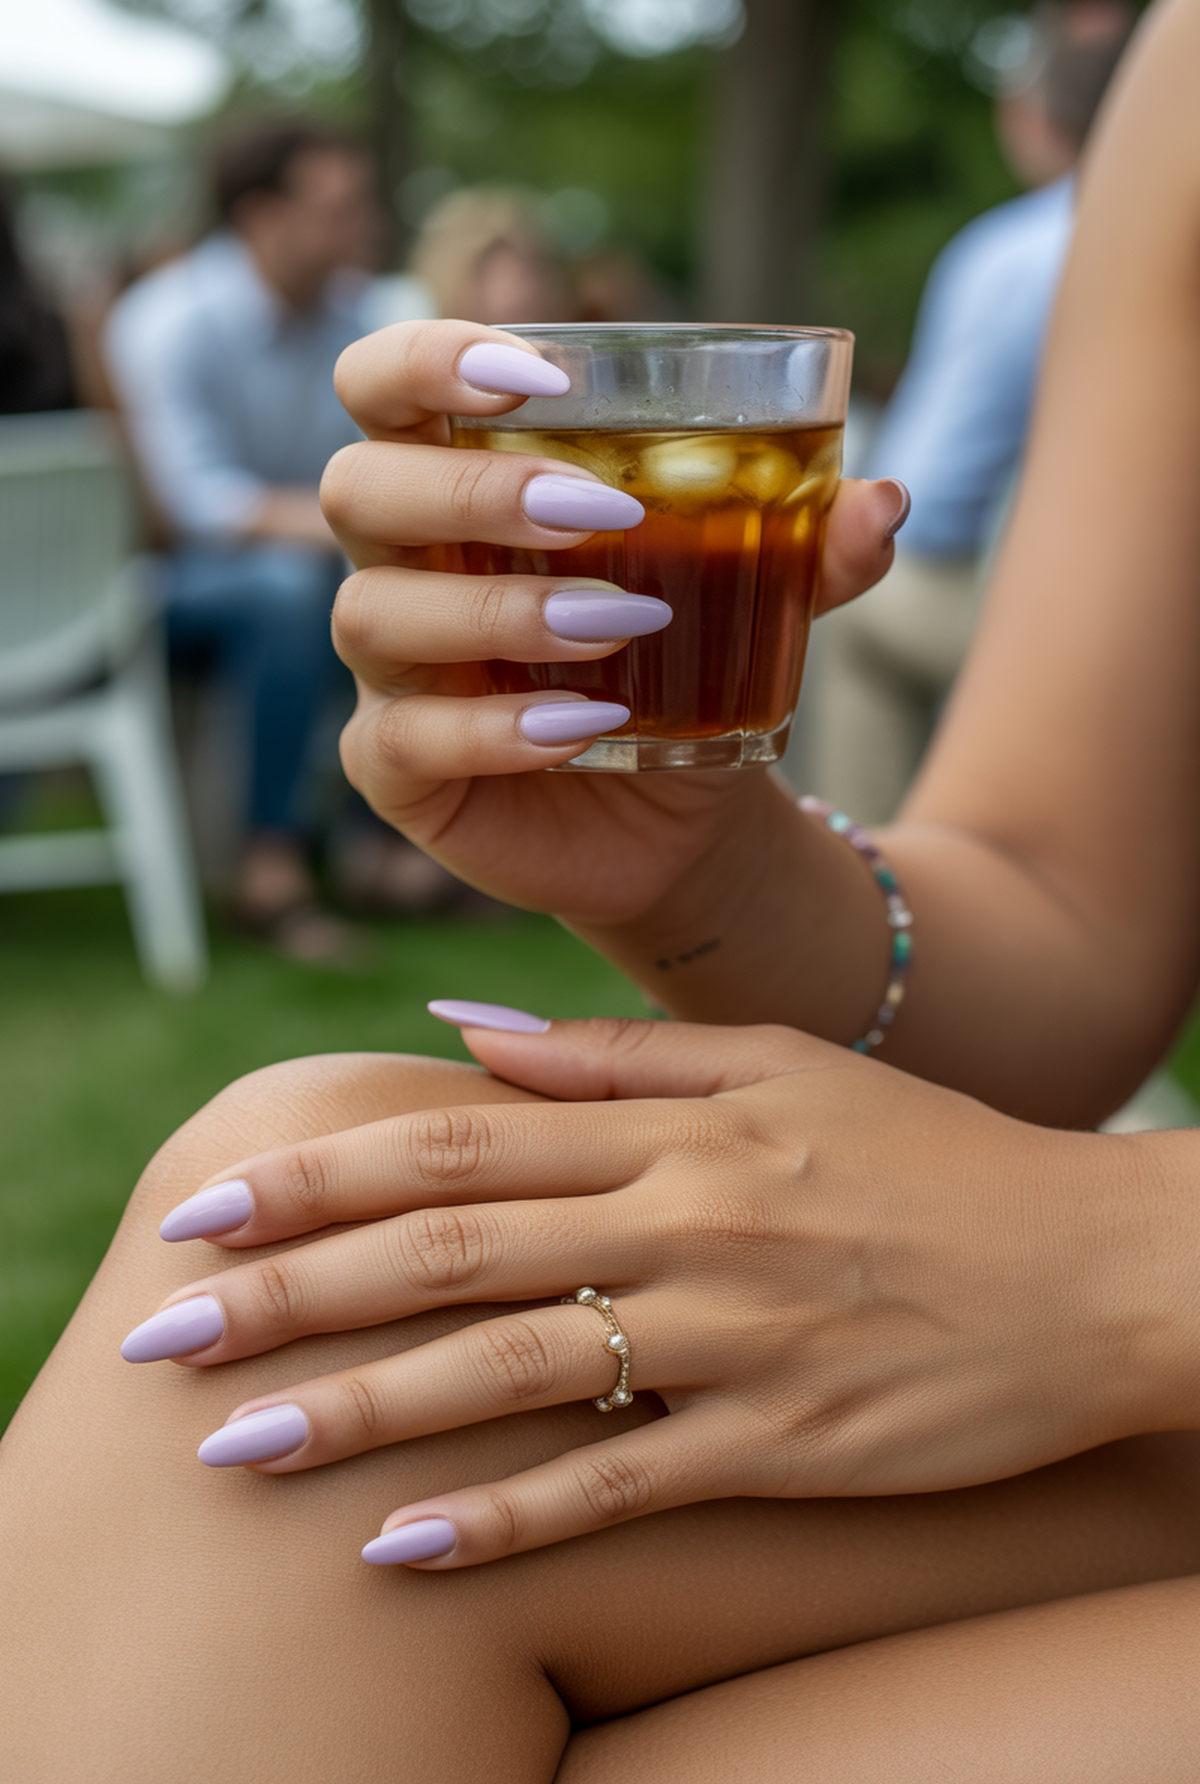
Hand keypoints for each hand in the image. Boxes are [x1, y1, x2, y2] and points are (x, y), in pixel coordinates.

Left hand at [124, 1016, 1186, 1568]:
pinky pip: (621, 1486)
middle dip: (295, 1292)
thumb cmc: (927, 1156)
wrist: (1095, 1265)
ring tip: (237, 1448)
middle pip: (456, 1251)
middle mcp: (692, 1220)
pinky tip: (402, 1546)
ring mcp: (738, 1338)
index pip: (463, 1143)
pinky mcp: (786, 1446)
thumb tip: (460, 1035)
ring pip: (514, 1369)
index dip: (324, 1175)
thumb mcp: (779, 1066)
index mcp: (682, 1125)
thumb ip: (617, 1056)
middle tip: (164, 1330)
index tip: (212, 1207)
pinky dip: (508, 1516)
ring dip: (364, 1411)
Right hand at [320, 319, 907, 924]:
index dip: (427, 360)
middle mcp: (404, 566)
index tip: (538, 376)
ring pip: (374, 614)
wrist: (688, 809)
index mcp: (461, 487)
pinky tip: (580, 729)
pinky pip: (403, 740)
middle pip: (358, 488)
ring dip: (498, 611)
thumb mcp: (759, 596)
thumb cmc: (692, 665)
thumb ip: (811, 544)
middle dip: (472, 490)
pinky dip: (490, 730)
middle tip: (597, 515)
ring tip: (617, 625)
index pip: (382, 388)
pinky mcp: (397, 769)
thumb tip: (884, 501)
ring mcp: (391, 673)